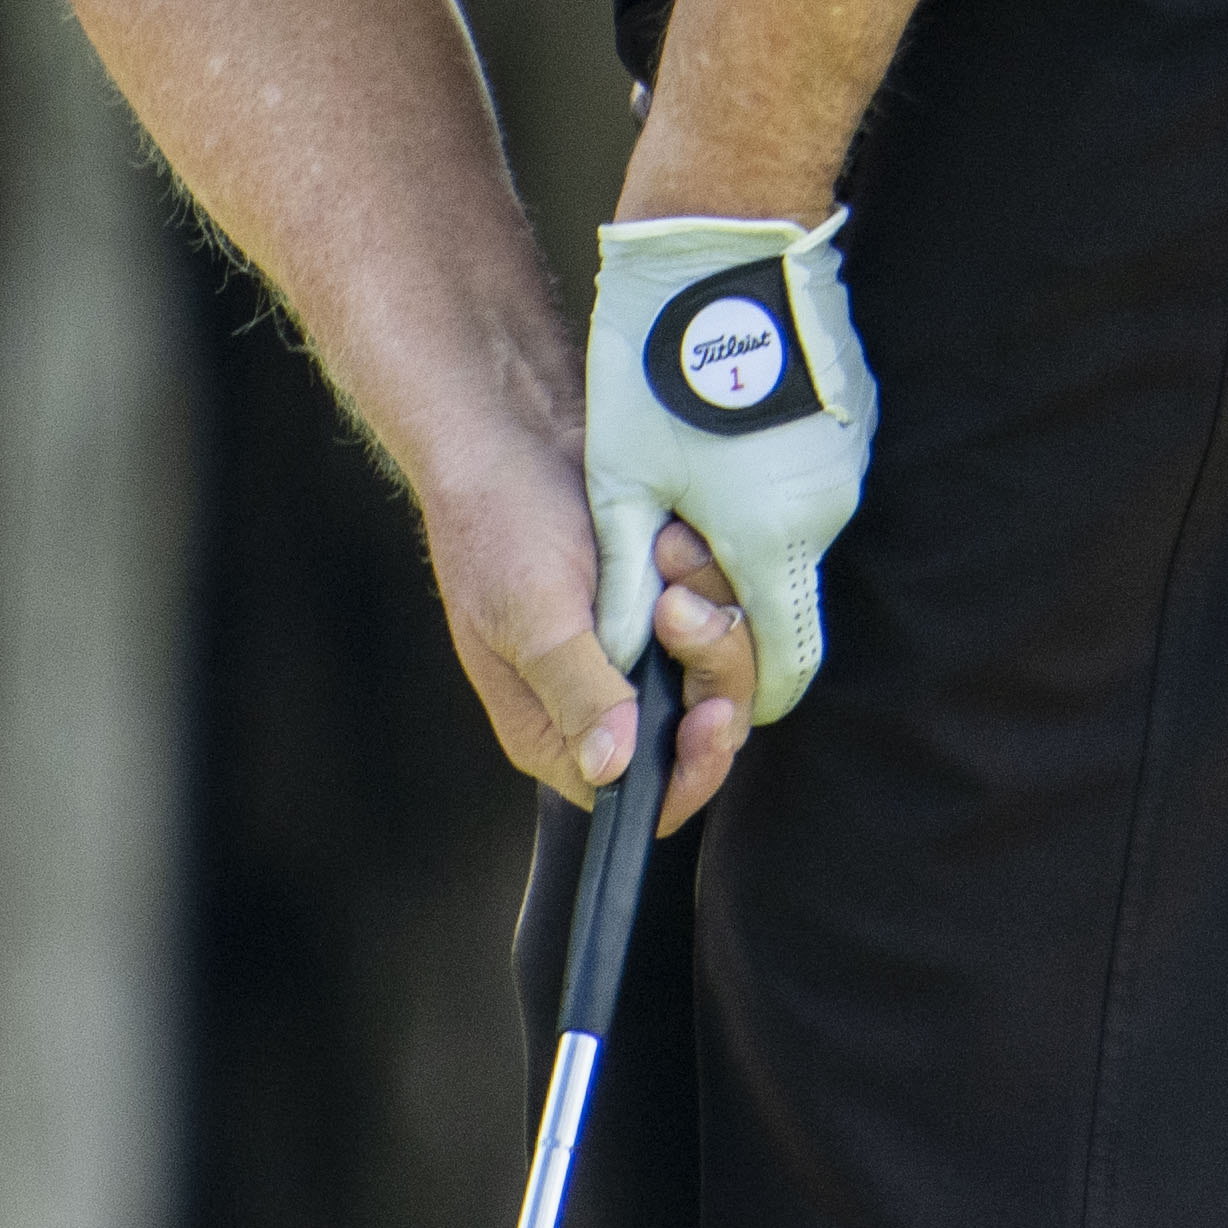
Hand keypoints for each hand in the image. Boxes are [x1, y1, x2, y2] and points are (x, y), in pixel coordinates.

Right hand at [412, 425, 740, 832]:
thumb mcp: (531, 615)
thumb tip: (611, 766)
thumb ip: (576, 691)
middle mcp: (607, 701)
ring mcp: (644, 653)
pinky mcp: (670, 604)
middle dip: (708, 668)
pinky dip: (715, 579)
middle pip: (700, 732)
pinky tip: (676, 539)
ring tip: (668, 552)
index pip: (638, 795)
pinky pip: (728, 616)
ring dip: (712, 610)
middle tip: (676, 604)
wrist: (516, 432)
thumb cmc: (499, 524)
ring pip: (724, 671)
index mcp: (557, 729)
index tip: (709, 716)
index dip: (687, 771)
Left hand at [580, 217, 872, 767]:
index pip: (781, 672)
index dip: (734, 684)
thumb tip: (618, 661)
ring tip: (677, 469)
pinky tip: (713, 427)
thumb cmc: (657, 359)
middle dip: (717, 587)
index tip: (684, 657)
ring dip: (735, 526)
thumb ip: (626, 584)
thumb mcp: (620, 483)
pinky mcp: (849, 416)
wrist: (721, 238)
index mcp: (772, 541)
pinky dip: (761, 477)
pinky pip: (805, 475)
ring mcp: (846, 461)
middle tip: (657, 541)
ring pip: (788, 531)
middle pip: (778, 592)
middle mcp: (827, 511)